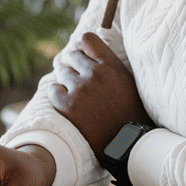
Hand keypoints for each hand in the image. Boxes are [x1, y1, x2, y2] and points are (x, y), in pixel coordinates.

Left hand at [48, 31, 152, 160]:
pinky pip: (53, 90)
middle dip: (73, 64)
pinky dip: (57, 94)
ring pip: (61, 72)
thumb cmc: (132, 115)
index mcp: (112, 66)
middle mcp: (95, 73)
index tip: (81, 53)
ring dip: (66, 80)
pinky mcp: (67, 105)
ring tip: (76, 93)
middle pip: (71, 55)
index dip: (81, 45)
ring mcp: (80, 89)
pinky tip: (67, 102)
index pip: (87, 39)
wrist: (128, 146)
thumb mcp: (128, 83)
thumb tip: (92, 53)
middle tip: (77, 76)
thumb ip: (111, 66)